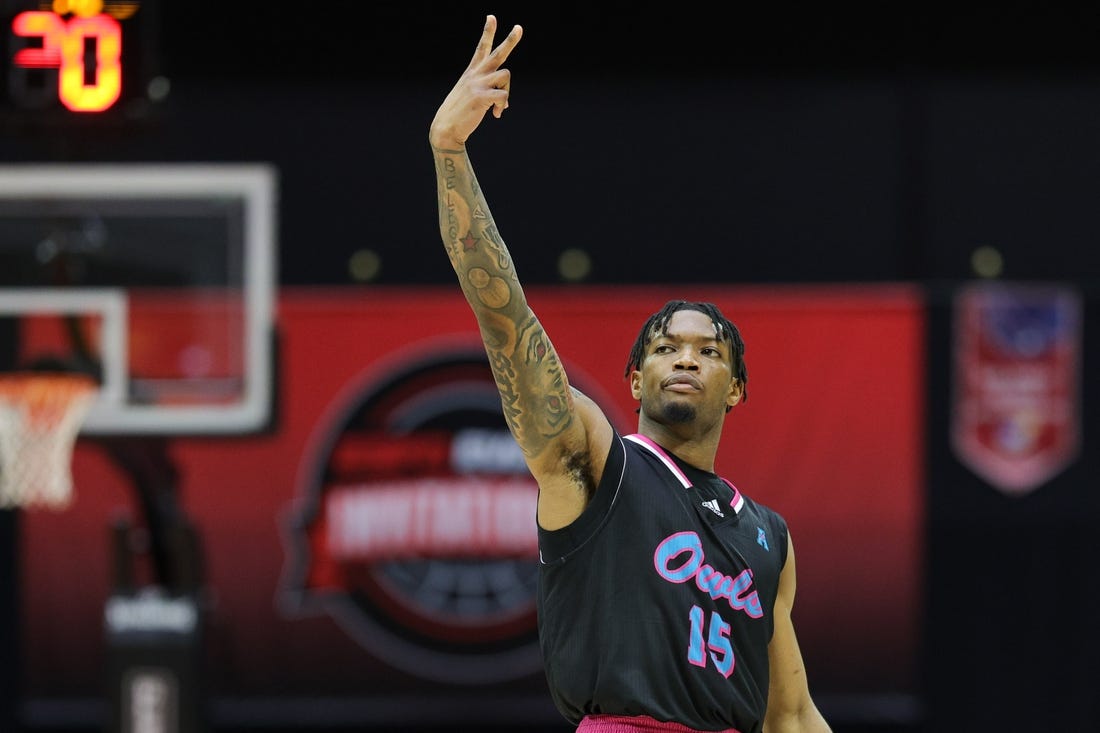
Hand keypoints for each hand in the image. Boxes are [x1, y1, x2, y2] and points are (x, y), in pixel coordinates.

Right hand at [429, 15, 522, 149]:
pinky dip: (502, 106)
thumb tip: (505, 104)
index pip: (481, 48)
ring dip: (508, 91)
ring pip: (506, 75)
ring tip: (499, 106)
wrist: (445, 128)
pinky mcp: (481, 96)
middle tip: (519, 27)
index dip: (487, 32)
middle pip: (497, 53)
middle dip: (510, 40)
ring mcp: (478, 84)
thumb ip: (490, 95)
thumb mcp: (473, 98)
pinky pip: (503, 96)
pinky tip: (496, 115)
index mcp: (472, 72)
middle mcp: (475, 74)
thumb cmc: (459, 115)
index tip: (491, 17)